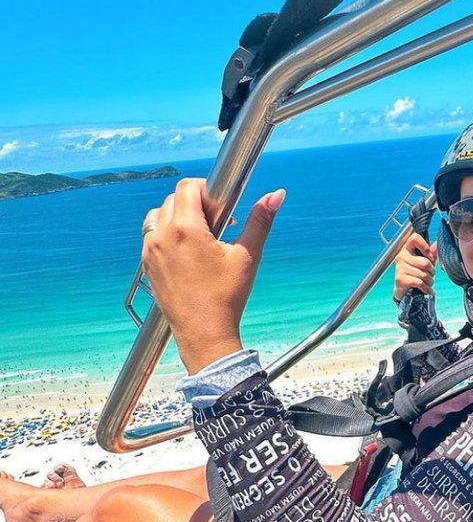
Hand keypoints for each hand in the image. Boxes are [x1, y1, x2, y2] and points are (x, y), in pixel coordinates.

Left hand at [141, 178, 284, 373]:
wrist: (204, 334)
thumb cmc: (226, 297)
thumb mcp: (248, 256)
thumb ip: (260, 220)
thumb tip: (275, 195)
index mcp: (185, 229)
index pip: (187, 187)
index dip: (207, 190)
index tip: (221, 207)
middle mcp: (162, 237)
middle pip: (173, 199)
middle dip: (195, 204)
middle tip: (217, 224)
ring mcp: (150, 252)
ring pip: (158, 216)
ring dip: (177, 217)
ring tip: (200, 237)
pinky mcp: (147, 266)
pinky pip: (152, 237)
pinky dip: (167, 235)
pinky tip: (188, 254)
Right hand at [393, 232, 437, 300]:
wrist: (405, 292)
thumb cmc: (415, 274)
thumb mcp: (424, 263)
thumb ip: (431, 254)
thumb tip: (437, 244)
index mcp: (407, 249)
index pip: (414, 238)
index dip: (425, 246)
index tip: (430, 256)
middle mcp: (401, 256)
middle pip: (425, 262)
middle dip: (432, 272)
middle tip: (430, 275)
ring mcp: (400, 268)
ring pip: (423, 274)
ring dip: (429, 281)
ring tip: (428, 283)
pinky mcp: (401, 279)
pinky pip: (419, 283)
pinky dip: (426, 288)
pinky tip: (427, 290)